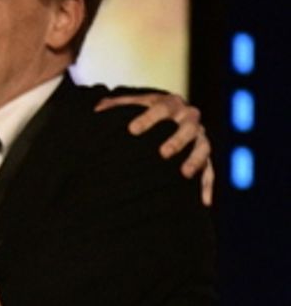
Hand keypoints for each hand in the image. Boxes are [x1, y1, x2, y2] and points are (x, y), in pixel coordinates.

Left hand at [96, 91, 212, 205]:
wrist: (169, 115)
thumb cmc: (142, 112)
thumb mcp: (130, 105)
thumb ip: (114, 106)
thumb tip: (96, 110)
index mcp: (171, 103)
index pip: (161, 108)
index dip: (147, 119)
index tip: (131, 130)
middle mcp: (189, 118)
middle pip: (187, 128)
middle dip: (177, 140)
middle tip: (163, 153)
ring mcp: (200, 137)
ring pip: (202, 148)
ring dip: (195, 160)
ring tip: (184, 174)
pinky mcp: (205, 156)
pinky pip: (209, 171)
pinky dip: (207, 186)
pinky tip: (204, 202)